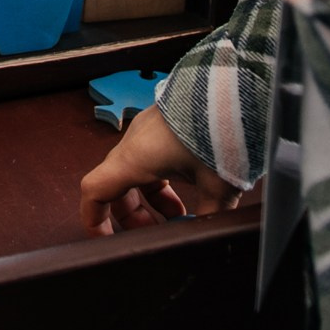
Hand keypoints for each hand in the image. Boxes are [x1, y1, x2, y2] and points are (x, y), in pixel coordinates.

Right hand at [78, 105, 240, 234]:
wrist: (236, 88)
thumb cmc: (220, 132)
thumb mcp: (218, 186)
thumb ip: (208, 216)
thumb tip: (207, 234)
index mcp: (136, 158)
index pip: (94, 191)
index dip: (94, 220)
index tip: (106, 241)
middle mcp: (135, 141)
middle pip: (116, 185)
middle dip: (132, 214)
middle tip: (155, 233)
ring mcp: (149, 128)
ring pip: (136, 171)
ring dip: (151, 198)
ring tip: (180, 215)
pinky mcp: (166, 121)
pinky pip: (151, 155)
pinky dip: (162, 177)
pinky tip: (190, 187)